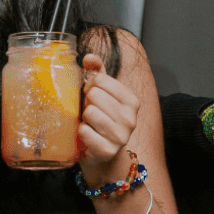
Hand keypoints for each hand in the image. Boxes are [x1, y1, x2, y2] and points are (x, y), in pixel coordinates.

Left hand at [77, 53, 140, 179]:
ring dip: (84, 118)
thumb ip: (97, 73)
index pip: (101, 80)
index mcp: (132, 101)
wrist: (103, 155)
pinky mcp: (108, 150)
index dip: (89, 86)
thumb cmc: (101, 120)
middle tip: (91, 113)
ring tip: (90, 124)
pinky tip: (87, 136)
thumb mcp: (102, 94)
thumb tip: (89, 57)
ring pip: (89, 112)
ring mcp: (121, 136)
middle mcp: (131, 118)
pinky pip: (84, 131)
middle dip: (87, 103)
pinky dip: (81, 133)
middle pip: (94, 95)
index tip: (92, 96)